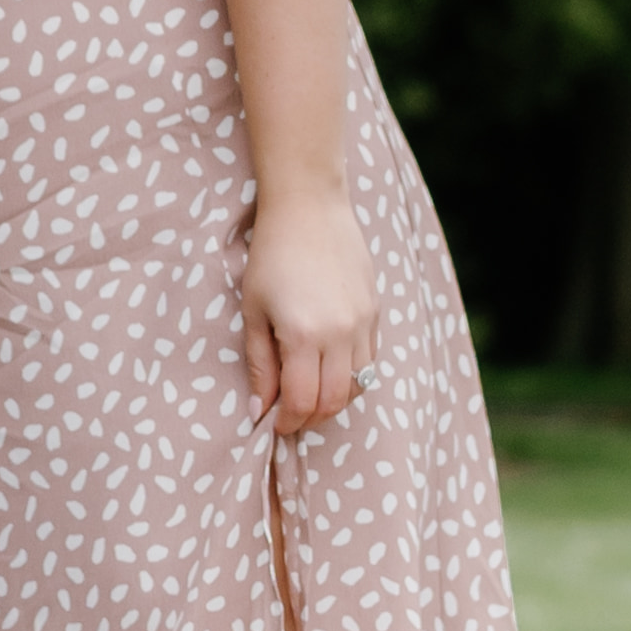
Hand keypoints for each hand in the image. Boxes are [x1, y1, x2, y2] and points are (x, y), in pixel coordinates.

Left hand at [242, 185, 374, 443]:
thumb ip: (260, 365)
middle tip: (290, 414)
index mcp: (304, 336)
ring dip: (333, 399)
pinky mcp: (376, 311)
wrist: (310, 206)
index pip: (303, 402)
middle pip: (334, 402)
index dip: (287, 421)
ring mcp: (364, 323)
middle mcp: (341, 334)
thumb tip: (259, 410)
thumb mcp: (254, 311)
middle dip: (311, 417)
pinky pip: (370, 360)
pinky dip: (351, 375)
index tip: (274, 423)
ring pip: (358, 385)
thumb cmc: (271, 255)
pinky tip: (329, 366)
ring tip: (309, 391)